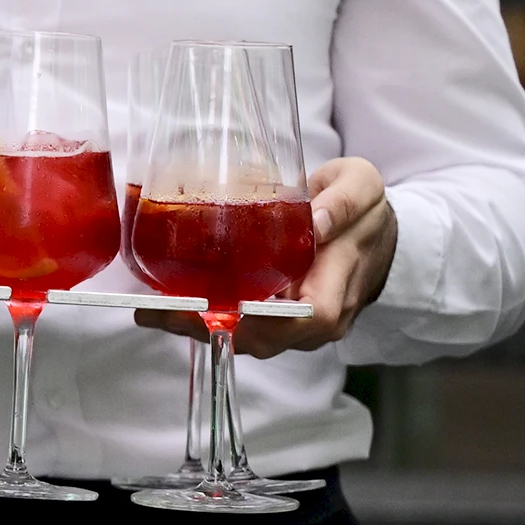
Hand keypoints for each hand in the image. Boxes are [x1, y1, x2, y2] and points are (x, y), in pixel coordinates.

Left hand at [134, 155, 394, 358]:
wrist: (374, 230)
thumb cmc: (366, 208)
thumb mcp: (362, 186)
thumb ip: (343, 202)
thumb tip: (316, 221)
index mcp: (337, 290)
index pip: (300, 321)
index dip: (254, 322)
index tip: (210, 308)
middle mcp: (317, 320)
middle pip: (260, 338)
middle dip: (205, 328)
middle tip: (156, 311)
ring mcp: (297, 324)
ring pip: (245, 337)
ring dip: (197, 328)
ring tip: (150, 312)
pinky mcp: (280, 317)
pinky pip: (243, 325)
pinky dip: (205, 319)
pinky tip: (169, 304)